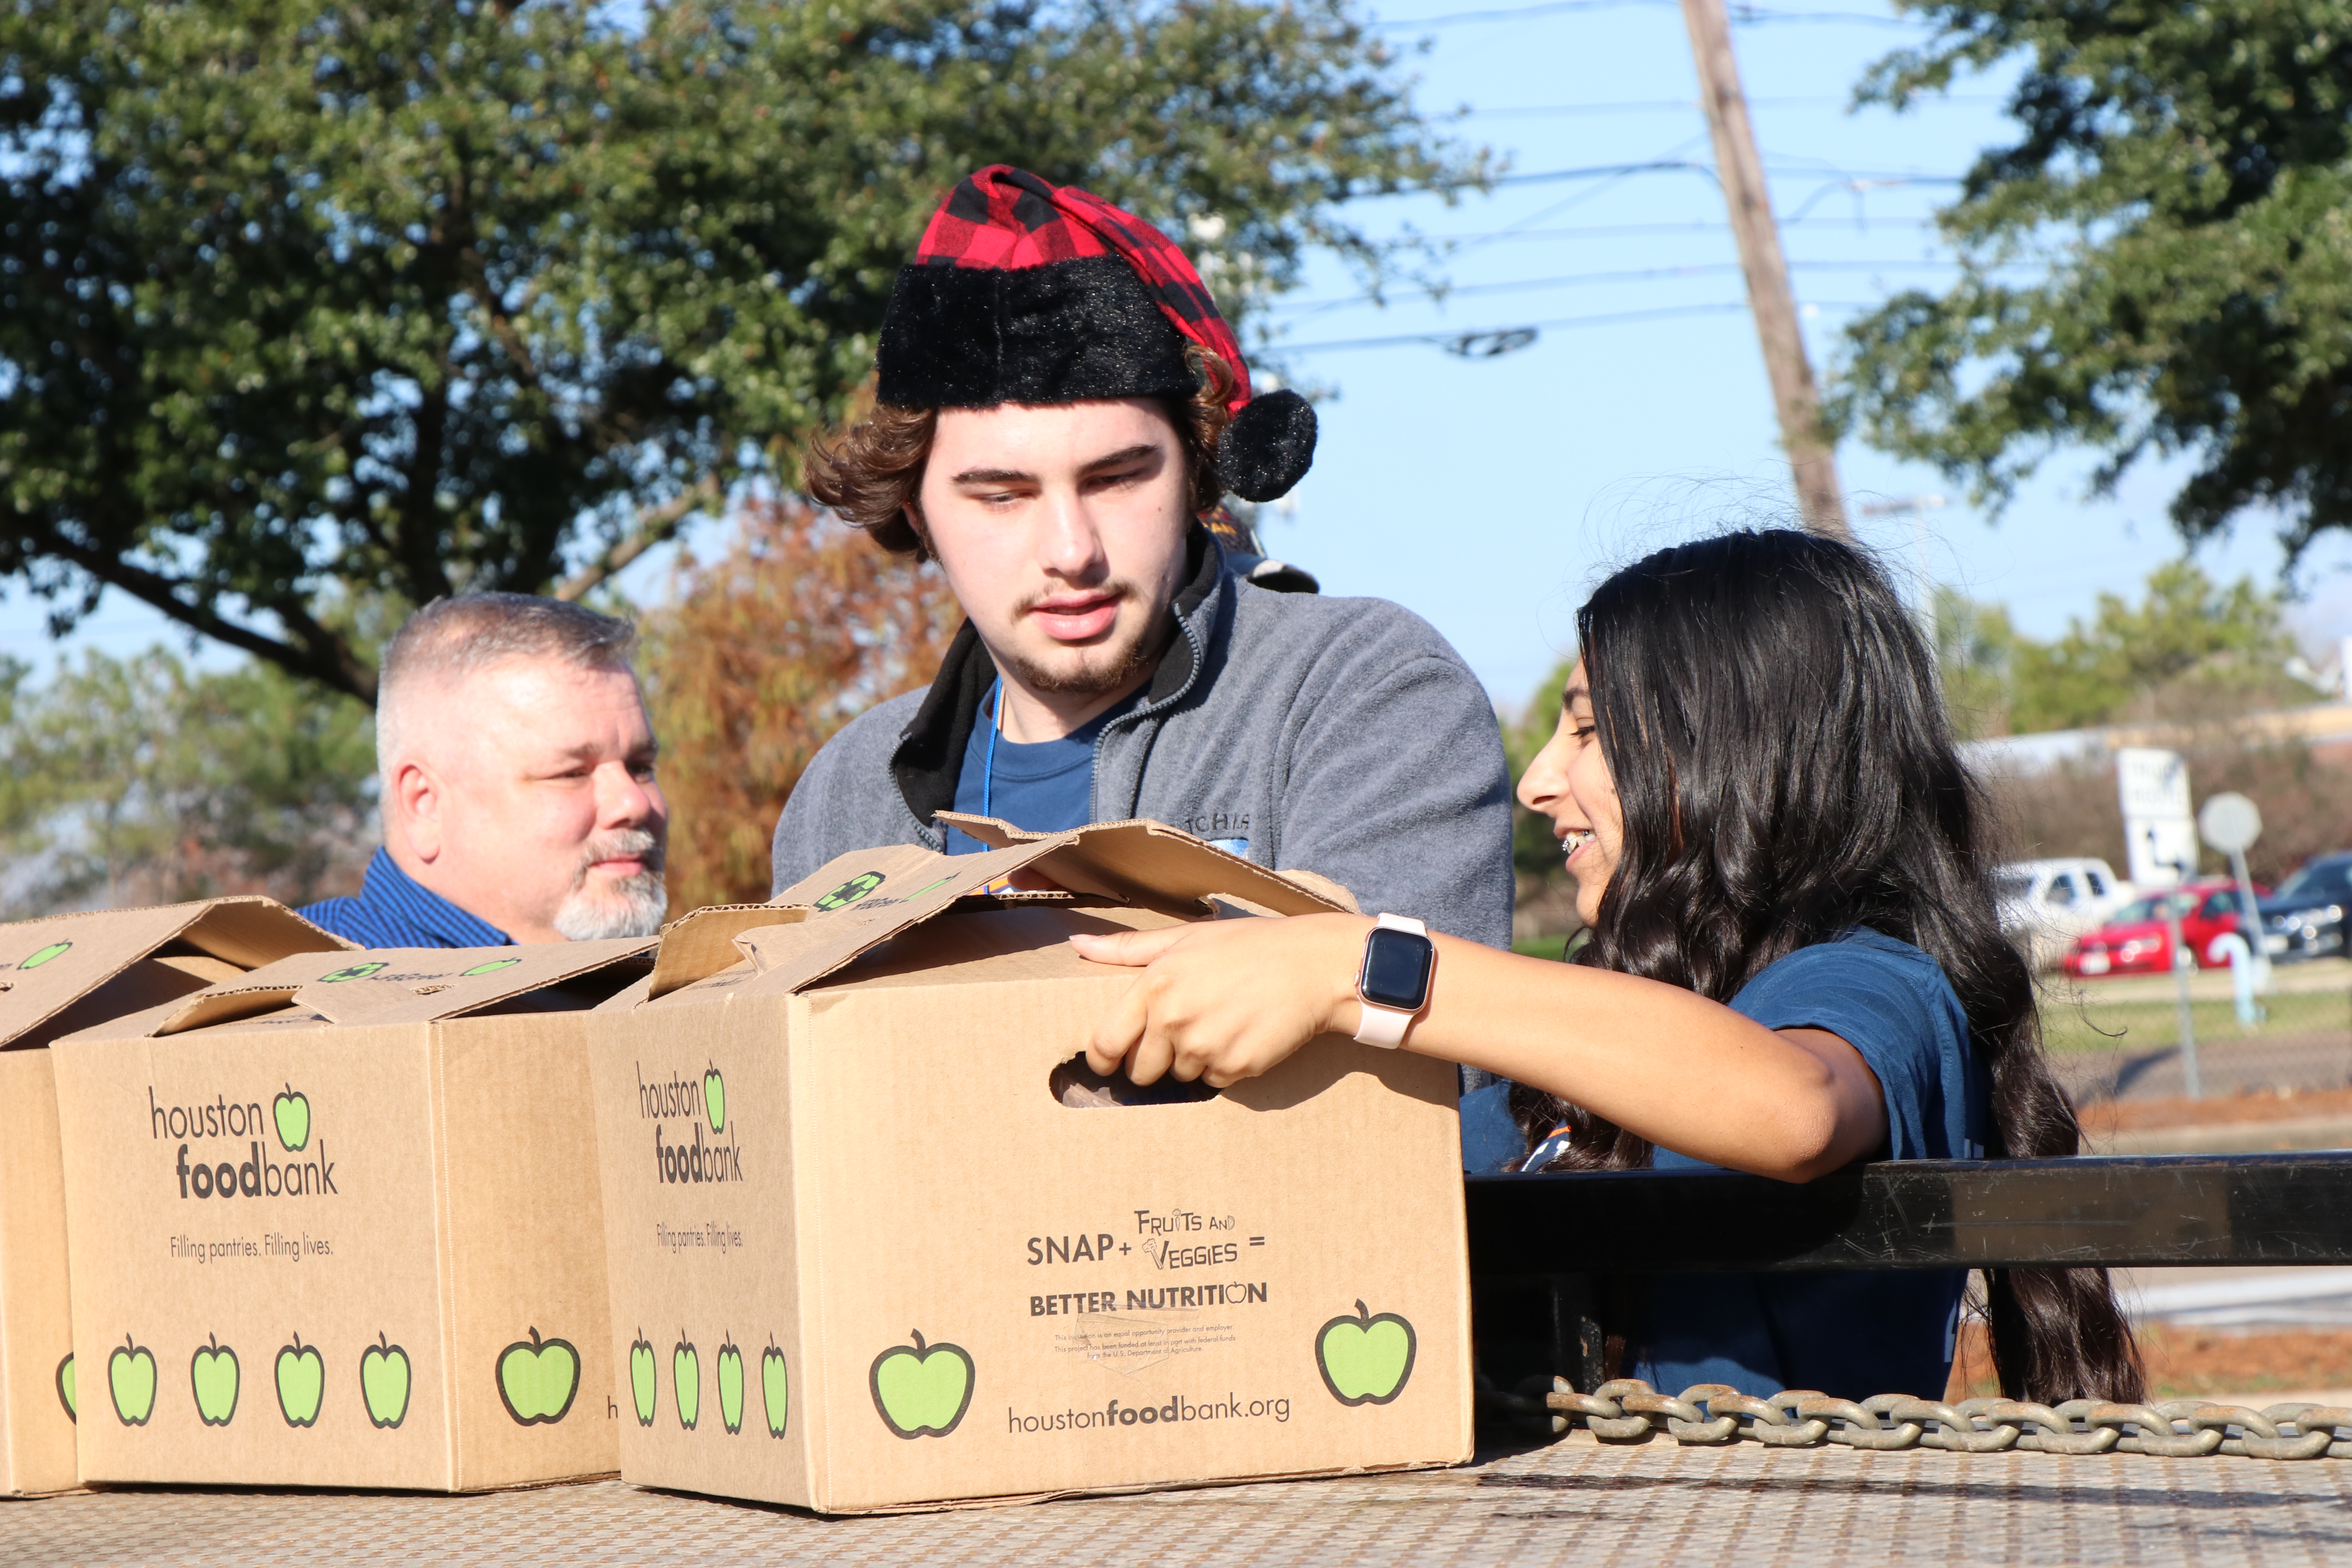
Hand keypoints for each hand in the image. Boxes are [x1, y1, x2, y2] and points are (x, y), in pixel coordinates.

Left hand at [1069, 915, 1368, 1087]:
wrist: (1313, 966)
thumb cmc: (1248, 945)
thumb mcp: (1185, 936)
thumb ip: (1127, 947)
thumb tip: (1077, 944)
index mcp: (1154, 986)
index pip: (1104, 1045)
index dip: (1102, 1059)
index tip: (1110, 1060)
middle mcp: (1174, 1021)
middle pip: (1140, 1071)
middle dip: (1153, 1060)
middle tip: (1178, 1035)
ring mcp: (1205, 1049)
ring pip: (1179, 1077)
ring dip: (1191, 1060)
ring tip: (1218, 1025)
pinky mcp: (1235, 1069)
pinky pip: (1213, 1081)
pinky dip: (1222, 1066)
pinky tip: (1239, 1036)